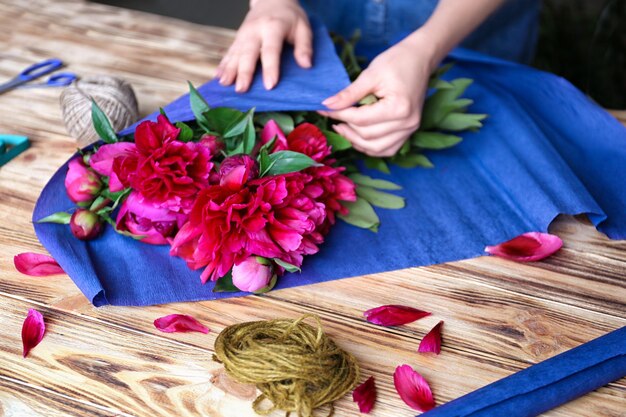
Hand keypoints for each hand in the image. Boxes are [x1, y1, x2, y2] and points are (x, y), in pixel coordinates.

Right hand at [217, 0, 312, 92]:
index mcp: (273, 27)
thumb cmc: (290, 17)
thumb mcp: (303, 27)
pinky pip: (229, 52)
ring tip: (225, 84)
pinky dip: (223, 65)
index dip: (270, 68)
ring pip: (235, 53)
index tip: (270, 85)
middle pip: (248, 53)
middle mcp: (255, 30)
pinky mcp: (238, 38)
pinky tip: (218, 77)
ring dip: (229, 70)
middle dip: (244, 72)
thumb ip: (305, 46)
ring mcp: (244, 34)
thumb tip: (306, 65)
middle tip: (241, 89)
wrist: (272, 0)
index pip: (271, 50)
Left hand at [321, 34, 437, 156]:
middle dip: (346, 128)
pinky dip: (370, 147)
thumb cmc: (397, 61)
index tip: (324, 108)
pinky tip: (357, 137)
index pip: (361, 119)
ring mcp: (410, 130)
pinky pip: (387, 149)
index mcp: (399, 108)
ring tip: (342, 128)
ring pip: (376, 148)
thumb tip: (327, 105)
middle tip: (332, 117)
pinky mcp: (409, 132)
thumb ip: (349, 93)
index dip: (339, 115)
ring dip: (356, 141)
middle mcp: (407, 123)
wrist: (420, 59)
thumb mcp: (371, 74)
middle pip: (367, 136)